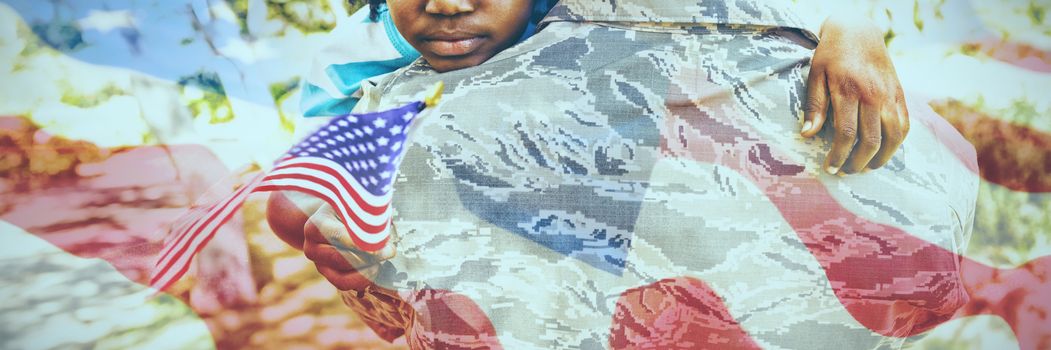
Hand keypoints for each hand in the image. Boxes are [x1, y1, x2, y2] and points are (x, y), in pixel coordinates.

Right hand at [303, 203, 396, 290]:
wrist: (336, 217)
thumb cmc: (350, 208)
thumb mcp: (355, 204)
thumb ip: (367, 212)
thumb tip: (385, 226)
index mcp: (315, 226)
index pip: (339, 236)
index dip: (362, 243)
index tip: (384, 244)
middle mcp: (311, 247)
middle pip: (342, 259)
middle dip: (370, 257)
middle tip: (391, 250)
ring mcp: (318, 264)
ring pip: (343, 276)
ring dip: (368, 269)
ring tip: (384, 257)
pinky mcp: (328, 275)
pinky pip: (345, 284)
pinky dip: (363, 279)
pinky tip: (377, 267)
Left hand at [803, 15, 908, 174]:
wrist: (858, 32)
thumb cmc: (832, 55)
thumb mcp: (816, 76)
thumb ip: (815, 106)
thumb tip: (807, 134)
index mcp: (849, 90)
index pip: (846, 134)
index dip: (838, 156)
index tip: (830, 168)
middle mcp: (873, 95)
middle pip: (871, 140)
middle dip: (857, 162)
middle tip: (845, 171)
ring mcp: (890, 95)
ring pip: (893, 137)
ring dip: (880, 158)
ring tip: (866, 167)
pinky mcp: (900, 95)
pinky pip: (904, 125)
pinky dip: (896, 143)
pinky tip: (884, 152)